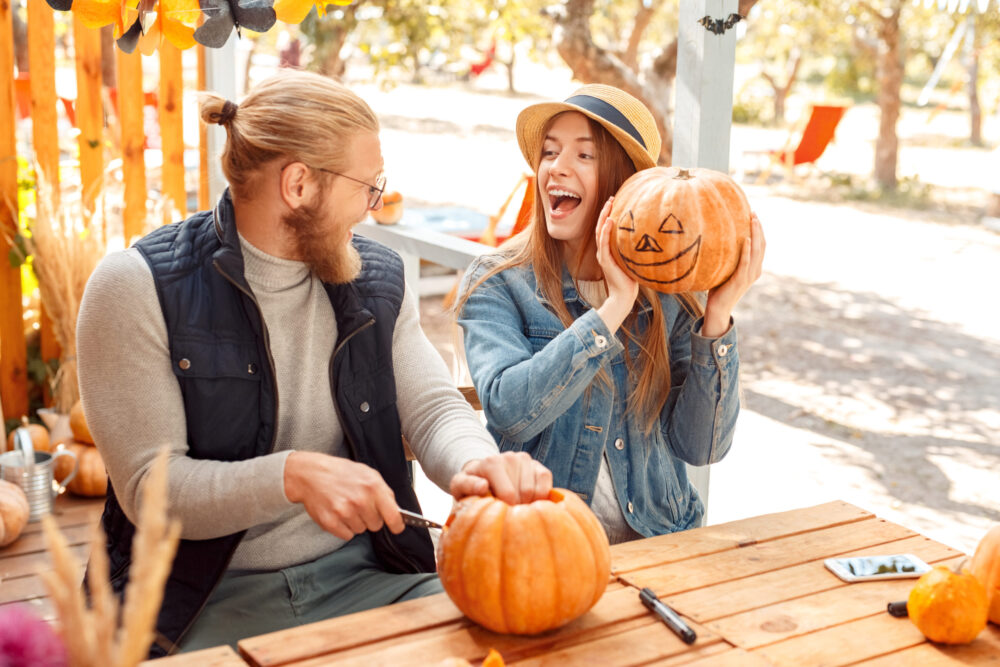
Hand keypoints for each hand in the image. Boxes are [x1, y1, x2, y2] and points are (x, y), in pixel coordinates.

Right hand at [283, 451, 403, 539]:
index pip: (393, 516)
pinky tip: (338, 513)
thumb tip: (396, 510)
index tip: (397, 527)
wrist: (311, 474)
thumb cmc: (340, 472)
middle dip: (370, 518)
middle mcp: (360, 500)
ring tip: (346, 506)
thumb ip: (384, 492)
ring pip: (361, 530)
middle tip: (359, 505)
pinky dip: (343, 527)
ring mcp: (345, 512)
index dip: (397, 525)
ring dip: (355, 522)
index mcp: (373, 486)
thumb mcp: (368, 473)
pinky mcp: (331, 522)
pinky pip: (347, 535)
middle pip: (376, 525)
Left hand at [450, 452, 552, 504]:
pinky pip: (547, 487)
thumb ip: (467, 486)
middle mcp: (511, 457)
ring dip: (527, 505)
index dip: (505, 510)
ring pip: (536, 492)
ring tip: (514, 506)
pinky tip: (528, 503)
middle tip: (505, 512)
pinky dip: (541, 500)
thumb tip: (483, 486)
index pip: (508, 494)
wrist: (482, 475)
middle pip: (524, 495)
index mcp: (492, 462)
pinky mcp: (540, 468)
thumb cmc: (470, 486)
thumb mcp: (460, 487)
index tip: (497, 514)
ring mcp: (527, 461)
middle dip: (516, 509)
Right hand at [595, 196, 638, 332]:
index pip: (606, 229)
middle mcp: (603, 251)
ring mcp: (603, 255)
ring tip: (609, 205)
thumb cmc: (631, 280)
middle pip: (601, 227)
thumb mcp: (633, 261)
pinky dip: (605, 231)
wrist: (624, 296)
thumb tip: (652, 239)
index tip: (615, 203)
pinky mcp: (605, 260)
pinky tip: (610, 221)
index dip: (609, 216)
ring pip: (600, 231)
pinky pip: (603, 243)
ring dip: (604, 217)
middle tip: (611, 198)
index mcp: (608, 251)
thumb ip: (636, 250)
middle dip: (605, 212)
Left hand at [702, 212, 765, 336]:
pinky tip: (747, 239)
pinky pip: (745, 263)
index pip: (761, 245)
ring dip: (756, 234)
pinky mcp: (740, 280)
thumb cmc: (719, 288)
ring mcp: (749, 276)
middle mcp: (755, 271)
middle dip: (758, 227)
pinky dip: (748, 251)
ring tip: (753, 219)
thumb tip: (716, 239)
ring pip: (757, 251)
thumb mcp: (726, 270)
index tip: (753, 214)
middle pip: (762, 244)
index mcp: (754, 268)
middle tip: (754, 212)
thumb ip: (728, 258)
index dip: (759, 230)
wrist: (717, 308)